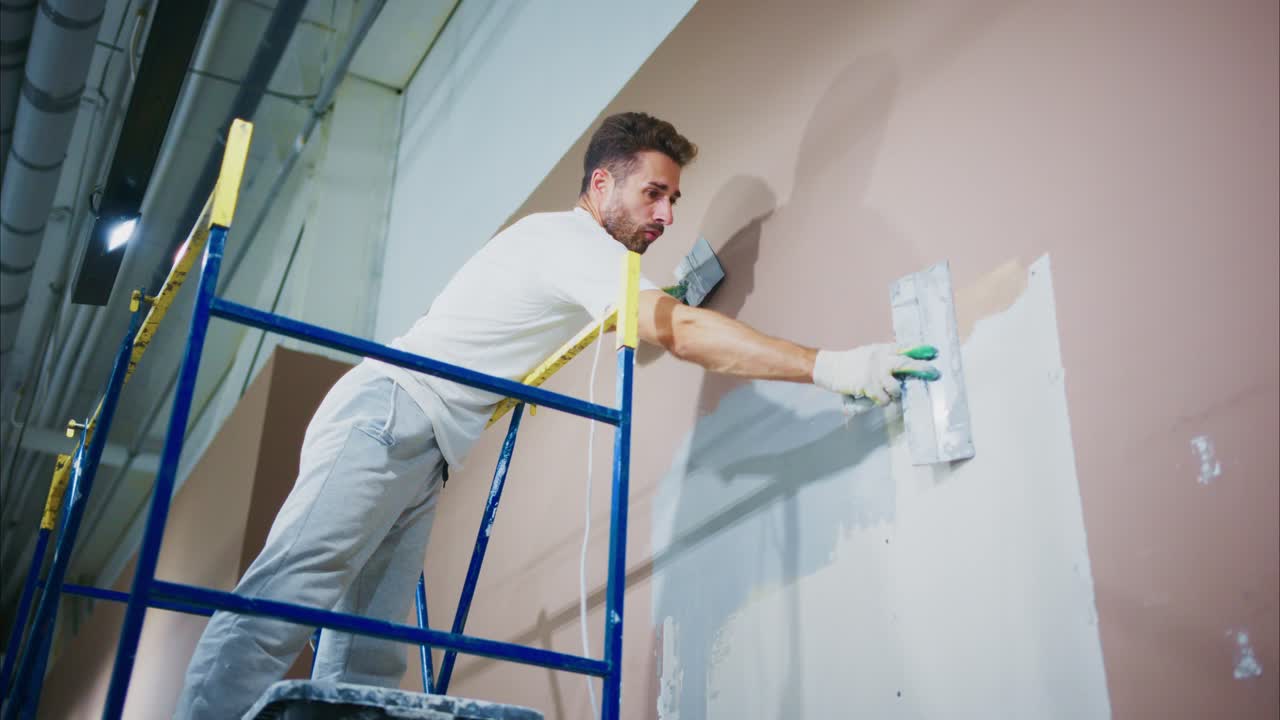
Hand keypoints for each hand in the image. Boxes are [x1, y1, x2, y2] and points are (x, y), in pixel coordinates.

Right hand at [812, 344, 939, 407]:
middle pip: (906, 363)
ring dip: (893, 394)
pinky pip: (883, 399)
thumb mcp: (868, 354)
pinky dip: (880, 401)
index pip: (904, 348)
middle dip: (922, 369)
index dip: (919, 350)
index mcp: (881, 350)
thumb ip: (884, 357)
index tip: (934, 352)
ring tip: (885, 393)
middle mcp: (880, 359)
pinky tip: (872, 398)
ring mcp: (874, 372)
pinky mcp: (867, 385)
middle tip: (934, 373)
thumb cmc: (849, 363)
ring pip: (896, 388)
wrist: (829, 367)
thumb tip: (903, 363)